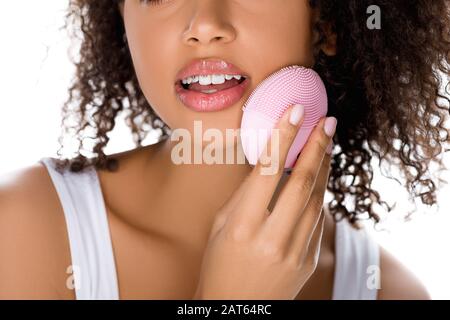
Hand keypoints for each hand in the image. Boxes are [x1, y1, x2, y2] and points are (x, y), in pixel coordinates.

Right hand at [193, 104, 336, 299]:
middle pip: (301, 183)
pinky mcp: (308, 261)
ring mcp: (294, 252)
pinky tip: (318, 177)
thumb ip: (245, 195)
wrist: (236, 309)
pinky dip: (319, 194)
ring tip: (326, 142)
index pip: (266, 172)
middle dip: (315, 147)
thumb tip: (267, 162)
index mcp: (242, 227)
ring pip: (317, 199)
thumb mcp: (220, 226)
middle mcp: (271, 239)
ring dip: (323, 167)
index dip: (282, 137)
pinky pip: (318, 220)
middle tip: (326, 121)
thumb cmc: (219, 263)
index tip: (295, 111)